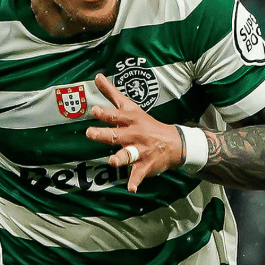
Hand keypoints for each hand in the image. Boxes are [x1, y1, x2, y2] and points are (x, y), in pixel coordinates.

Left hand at [85, 73, 182, 192]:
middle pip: (117, 134)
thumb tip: (97, 76)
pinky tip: (131, 188)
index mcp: (130, 120)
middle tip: (90, 133)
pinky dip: (135, 182)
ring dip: (120, 157)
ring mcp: (140, 150)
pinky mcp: (145, 165)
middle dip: (104, 134)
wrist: (174, 143)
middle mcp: (134, 134)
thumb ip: (111, 93)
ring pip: (129, 154)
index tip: (94, 110)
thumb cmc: (145, 123)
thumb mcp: (130, 107)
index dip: (105, 113)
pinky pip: (139, 174)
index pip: (116, 115)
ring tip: (112, 161)